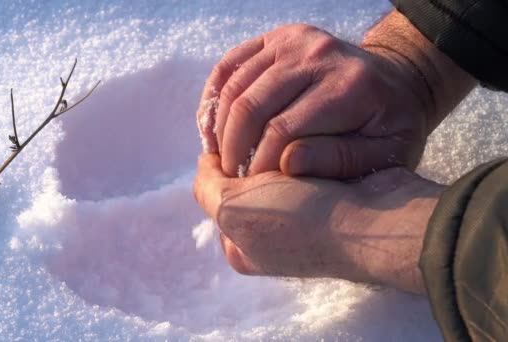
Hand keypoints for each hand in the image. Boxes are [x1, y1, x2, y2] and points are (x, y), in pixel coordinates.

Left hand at [193, 153, 444, 293]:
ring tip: (285, 138)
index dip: (219, 163)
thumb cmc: (299, 220)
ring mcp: (300, 218)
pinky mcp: (328, 197)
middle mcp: (268, 237)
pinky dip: (301, 150)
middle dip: (249, 158)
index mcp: (242, 247)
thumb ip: (207, 188)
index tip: (229, 138)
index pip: (215, 194)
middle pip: (244, 181)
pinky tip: (307, 139)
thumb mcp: (234, 210)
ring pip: (273, 169)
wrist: (375, 221)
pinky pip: (303, 164)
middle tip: (258, 137)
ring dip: (275, 152)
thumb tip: (206, 163)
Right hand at [196, 11, 474, 178]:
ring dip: (218, 129)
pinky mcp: (276, 38)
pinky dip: (212, 98)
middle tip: (230, 181)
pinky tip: (210, 128)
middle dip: (232, 151)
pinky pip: (228, 65)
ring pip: (233, 87)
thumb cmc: (389, 127)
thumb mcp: (385, 154)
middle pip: (250, 107)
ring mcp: (293, 41)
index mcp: (348, 86)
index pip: (282, 131)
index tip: (254, 194)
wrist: (397, 80)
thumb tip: (286, 164)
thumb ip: (340, 160)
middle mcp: (317, 54)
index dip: (259, 167)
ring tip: (220, 161)